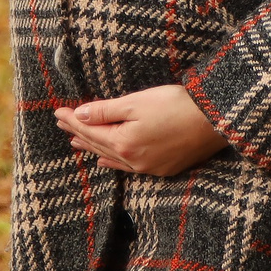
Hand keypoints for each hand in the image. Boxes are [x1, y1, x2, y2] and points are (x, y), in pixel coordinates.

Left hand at [56, 85, 226, 176]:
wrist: (214, 121)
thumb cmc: (175, 106)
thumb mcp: (136, 103)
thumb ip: (106, 111)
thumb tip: (80, 114)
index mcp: (123, 142)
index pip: (90, 130)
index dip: (72, 120)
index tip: (56, 112)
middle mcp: (132, 160)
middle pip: (98, 145)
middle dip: (78, 132)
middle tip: (61, 124)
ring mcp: (148, 167)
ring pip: (111, 158)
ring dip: (92, 148)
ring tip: (76, 142)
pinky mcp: (163, 168)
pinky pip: (128, 168)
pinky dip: (112, 162)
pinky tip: (104, 161)